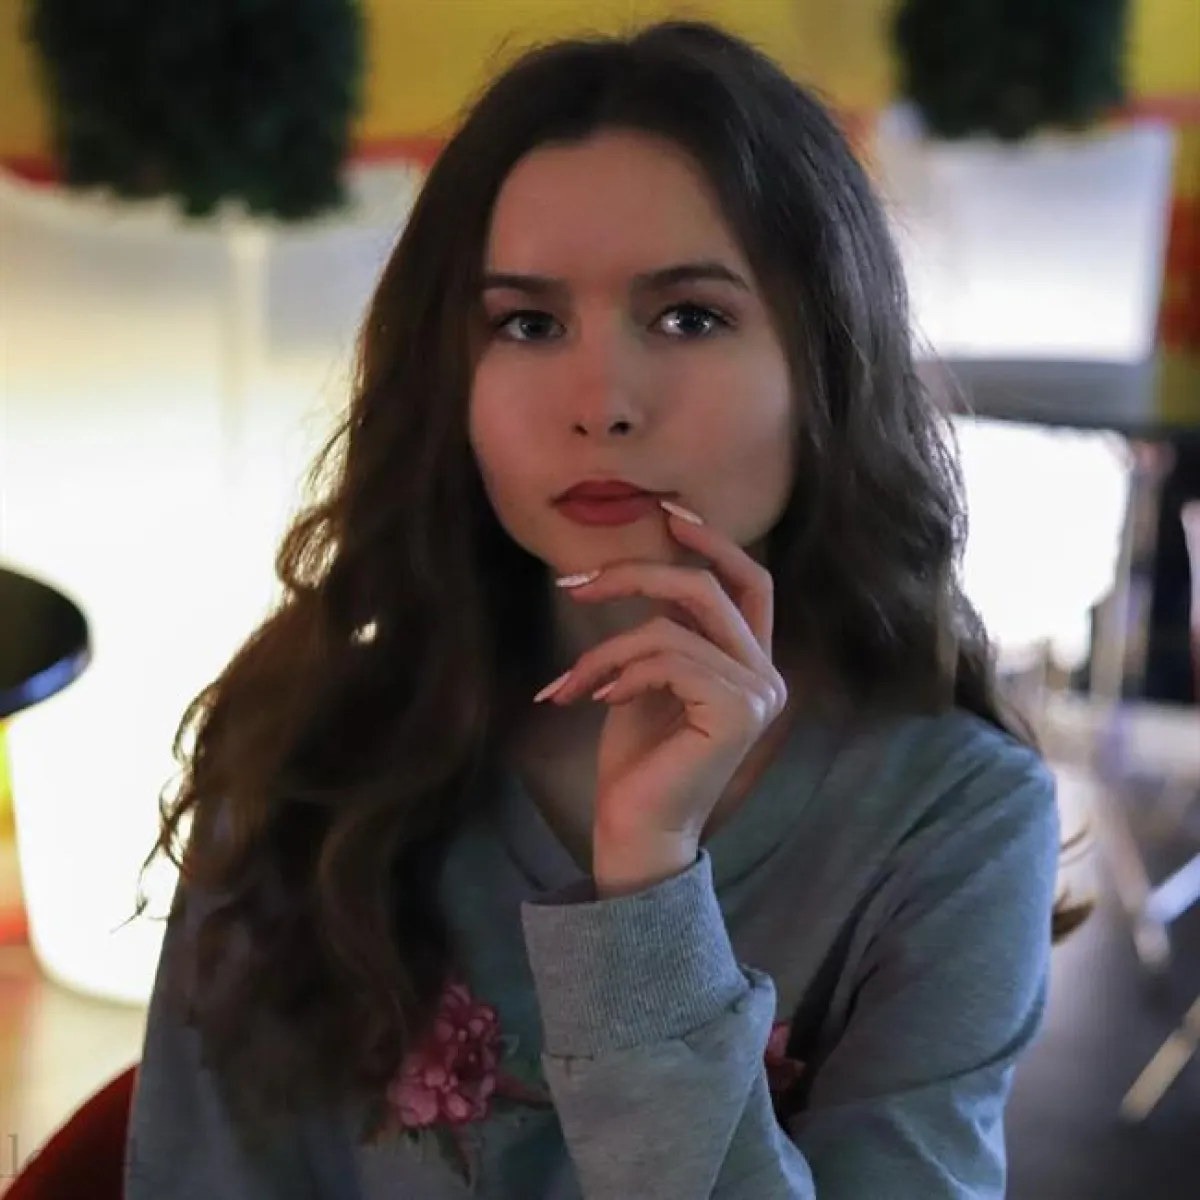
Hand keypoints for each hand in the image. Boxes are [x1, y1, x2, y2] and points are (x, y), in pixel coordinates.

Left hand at [536, 503, 786, 895]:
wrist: (635, 829)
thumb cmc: (637, 760)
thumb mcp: (645, 678)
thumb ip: (662, 630)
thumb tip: (639, 571)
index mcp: (750, 663)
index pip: (751, 583)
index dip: (716, 543)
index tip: (668, 514)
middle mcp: (767, 675)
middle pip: (708, 588)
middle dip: (637, 574)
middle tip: (577, 584)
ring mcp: (759, 694)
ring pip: (673, 627)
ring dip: (606, 649)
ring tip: (571, 682)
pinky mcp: (738, 711)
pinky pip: (667, 658)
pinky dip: (619, 671)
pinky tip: (596, 700)